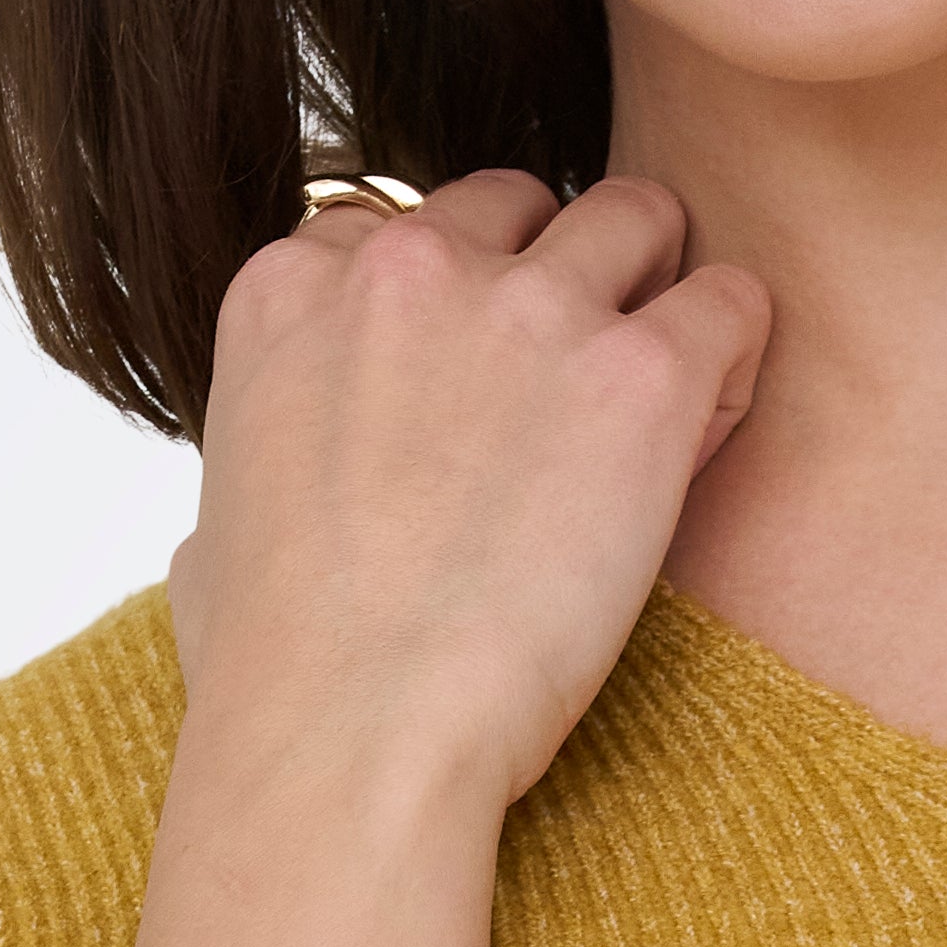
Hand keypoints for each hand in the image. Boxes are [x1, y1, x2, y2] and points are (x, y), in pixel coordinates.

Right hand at [172, 170, 767, 814]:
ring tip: (656, 397)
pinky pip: (731, 300)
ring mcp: (526, 307)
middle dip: (558, 271)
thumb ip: (251, 477)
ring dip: (656, 290)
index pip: (406, 225)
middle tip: (578, 386)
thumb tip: (239, 529)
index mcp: (291, 288)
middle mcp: (406, 267)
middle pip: (523, 203)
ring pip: (638, 217)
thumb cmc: (278, 676)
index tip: (477, 388)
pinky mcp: (637, 374)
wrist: (351, 743)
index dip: (456, 301)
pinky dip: (734, 354)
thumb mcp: (212, 537)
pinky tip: (706, 432)